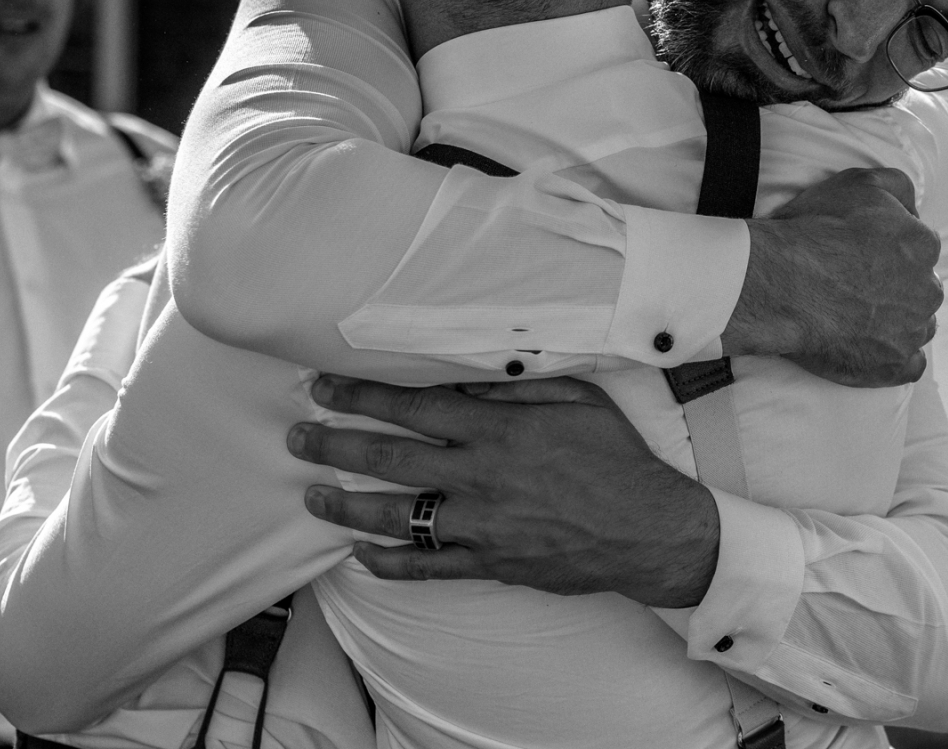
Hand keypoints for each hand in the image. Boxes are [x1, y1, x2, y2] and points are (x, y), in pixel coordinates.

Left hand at [287, 374, 719, 607]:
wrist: (649, 530)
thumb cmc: (616, 456)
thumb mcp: (574, 397)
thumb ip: (513, 388)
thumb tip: (459, 379)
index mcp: (497, 430)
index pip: (411, 407)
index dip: (360, 396)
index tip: (323, 387)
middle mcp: (479, 478)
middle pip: (389, 458)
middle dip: (335, 446)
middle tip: (297, 437)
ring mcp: (480, 526)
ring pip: (397, 517)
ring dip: (347, 508)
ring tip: (313, 498)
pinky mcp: (490, 564)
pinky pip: (427, 568)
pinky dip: (388, 564)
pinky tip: (361, 555)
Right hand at [725, 167, 941, 387]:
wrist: (784, 281)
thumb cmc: (817, 229)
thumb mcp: (859, 182)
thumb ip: (898, 187)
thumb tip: (912, 205)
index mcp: (923, 245)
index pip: (919, 247)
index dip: (891, 249)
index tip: (862, 254)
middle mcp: (927, 289)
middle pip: (921, 288)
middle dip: (897, 287)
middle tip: (855, 286)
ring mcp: (911, 331)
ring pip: (917, 325)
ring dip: (897, 322)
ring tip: (856, 317)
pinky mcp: (893, 365)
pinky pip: (909, 366)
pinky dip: (895, 359)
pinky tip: (871, 349)